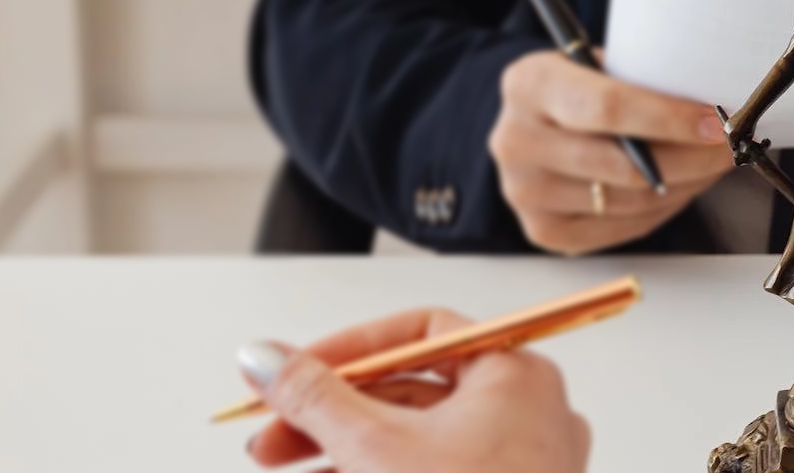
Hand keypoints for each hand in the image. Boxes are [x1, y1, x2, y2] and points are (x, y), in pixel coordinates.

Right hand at [241, 308, 590, 472]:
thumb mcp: (374, 447)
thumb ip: (314, 396)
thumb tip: (265, 357)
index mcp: (516, 377)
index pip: (421, 334)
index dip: (349, 349)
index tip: (292, 370)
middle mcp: (528, 415)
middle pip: (410, 390)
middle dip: (330, 409)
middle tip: (271, 429)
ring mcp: (519, 466)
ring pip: (415, 440)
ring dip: (342, 447)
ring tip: (277, 463)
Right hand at [490, 51, 732, 254]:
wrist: (536, 123)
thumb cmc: (582, 88)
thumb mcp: (600, 64)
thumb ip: (642, 80)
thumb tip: (716, 107)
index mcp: (528, 84)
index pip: (607, 107)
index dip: (670, 118)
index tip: (716, 123)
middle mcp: (515, 141)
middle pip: (624, 163)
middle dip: (691, 157)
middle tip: (731, 146)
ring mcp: (525, 192)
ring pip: (630, 200)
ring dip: (684, 184)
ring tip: (709, 164)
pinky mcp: (544, 230)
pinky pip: (623, 226)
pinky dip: (662, 209)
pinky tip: (680, 186)